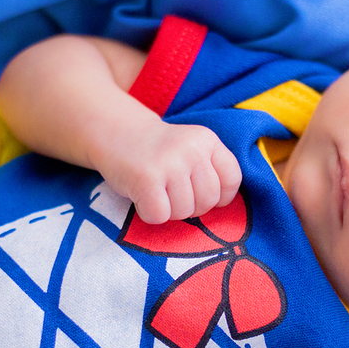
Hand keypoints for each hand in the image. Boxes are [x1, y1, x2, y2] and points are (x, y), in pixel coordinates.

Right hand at [93, 119, 241, 223]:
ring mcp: (169, 163)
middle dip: (191, 207)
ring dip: (169, 211)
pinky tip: (142, 198)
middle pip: (208, 200)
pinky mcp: (146, 179)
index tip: (201, 194)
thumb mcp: (191, 148)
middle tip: (172, 195)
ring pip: (184, 211)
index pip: (232, 179)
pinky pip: (160, 216)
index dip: (220, 196)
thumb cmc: (158, 151)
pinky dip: (150, 214)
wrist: (116, 131)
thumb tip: (222, 208)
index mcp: (207, 140)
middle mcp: (191, 149)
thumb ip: (210, 170)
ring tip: (157, 193)